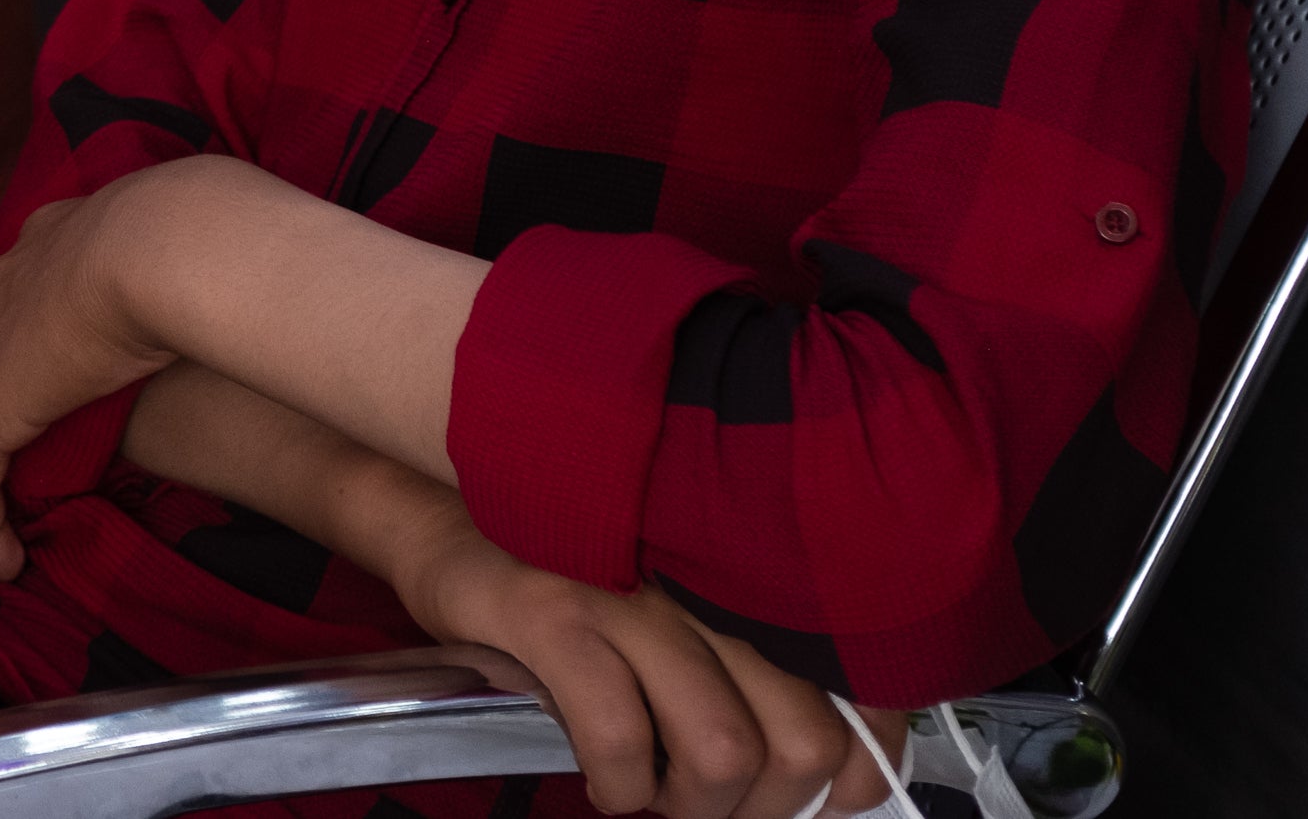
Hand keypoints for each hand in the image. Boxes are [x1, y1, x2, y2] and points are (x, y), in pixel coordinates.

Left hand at [0, 169, 202, 580]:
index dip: (27, 339)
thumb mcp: (190, 251)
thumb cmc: (206, 242)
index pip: (19, 296)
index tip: (55, 375)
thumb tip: (217, 294)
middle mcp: (8, 285)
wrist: (176, 246)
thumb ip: (180, 275)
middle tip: (11, 457)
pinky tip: (4, 560)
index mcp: (54, 241)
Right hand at [387, 497, 899, 818]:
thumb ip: (762, 672)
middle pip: (803, 740)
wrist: (448, 518)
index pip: (859, 694)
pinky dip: (621, 785)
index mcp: (753, 583)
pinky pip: (620, 738)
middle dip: (766, 808)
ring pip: (724, 751)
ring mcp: (634, 597)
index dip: (859, 772)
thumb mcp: (686, 614)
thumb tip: (843, 768)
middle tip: (716, 804)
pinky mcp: (557, 615)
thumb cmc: (583, 581)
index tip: (822, 796)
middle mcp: (709, 580)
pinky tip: (605, 777)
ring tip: (656, 791)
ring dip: (692, 806)